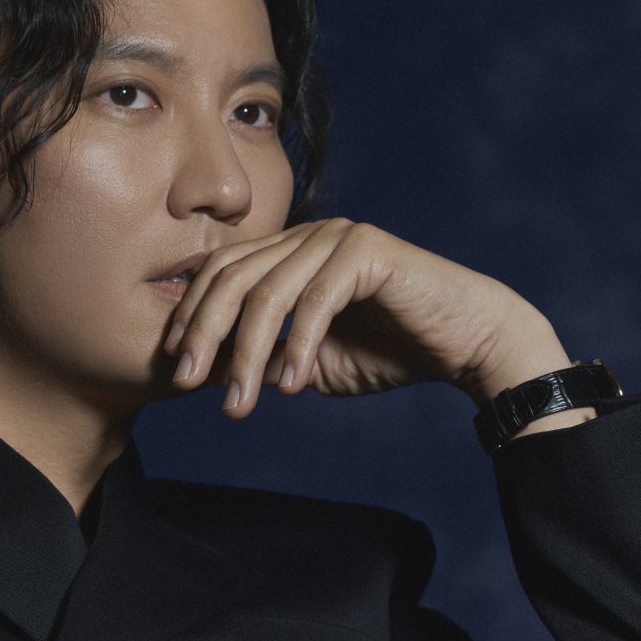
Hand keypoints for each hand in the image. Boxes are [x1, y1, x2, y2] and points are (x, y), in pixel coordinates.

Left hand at [164, 218, 576, 417]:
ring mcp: (337, 236)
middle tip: (187, 383)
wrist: (466, 344)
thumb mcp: (309, 362)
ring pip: (269, 293)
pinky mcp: (367, 250)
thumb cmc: (391, 351)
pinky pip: (316, 300)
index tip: (174, 367)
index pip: (221, 273)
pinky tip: (290, 385)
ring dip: (248, 354)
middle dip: (204, 333)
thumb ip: (263, 358)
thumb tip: (206, 371)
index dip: (191, 316)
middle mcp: (308, 235)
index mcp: (288, 253)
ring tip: (239, 404)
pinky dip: (298, 345)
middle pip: (233, 276)